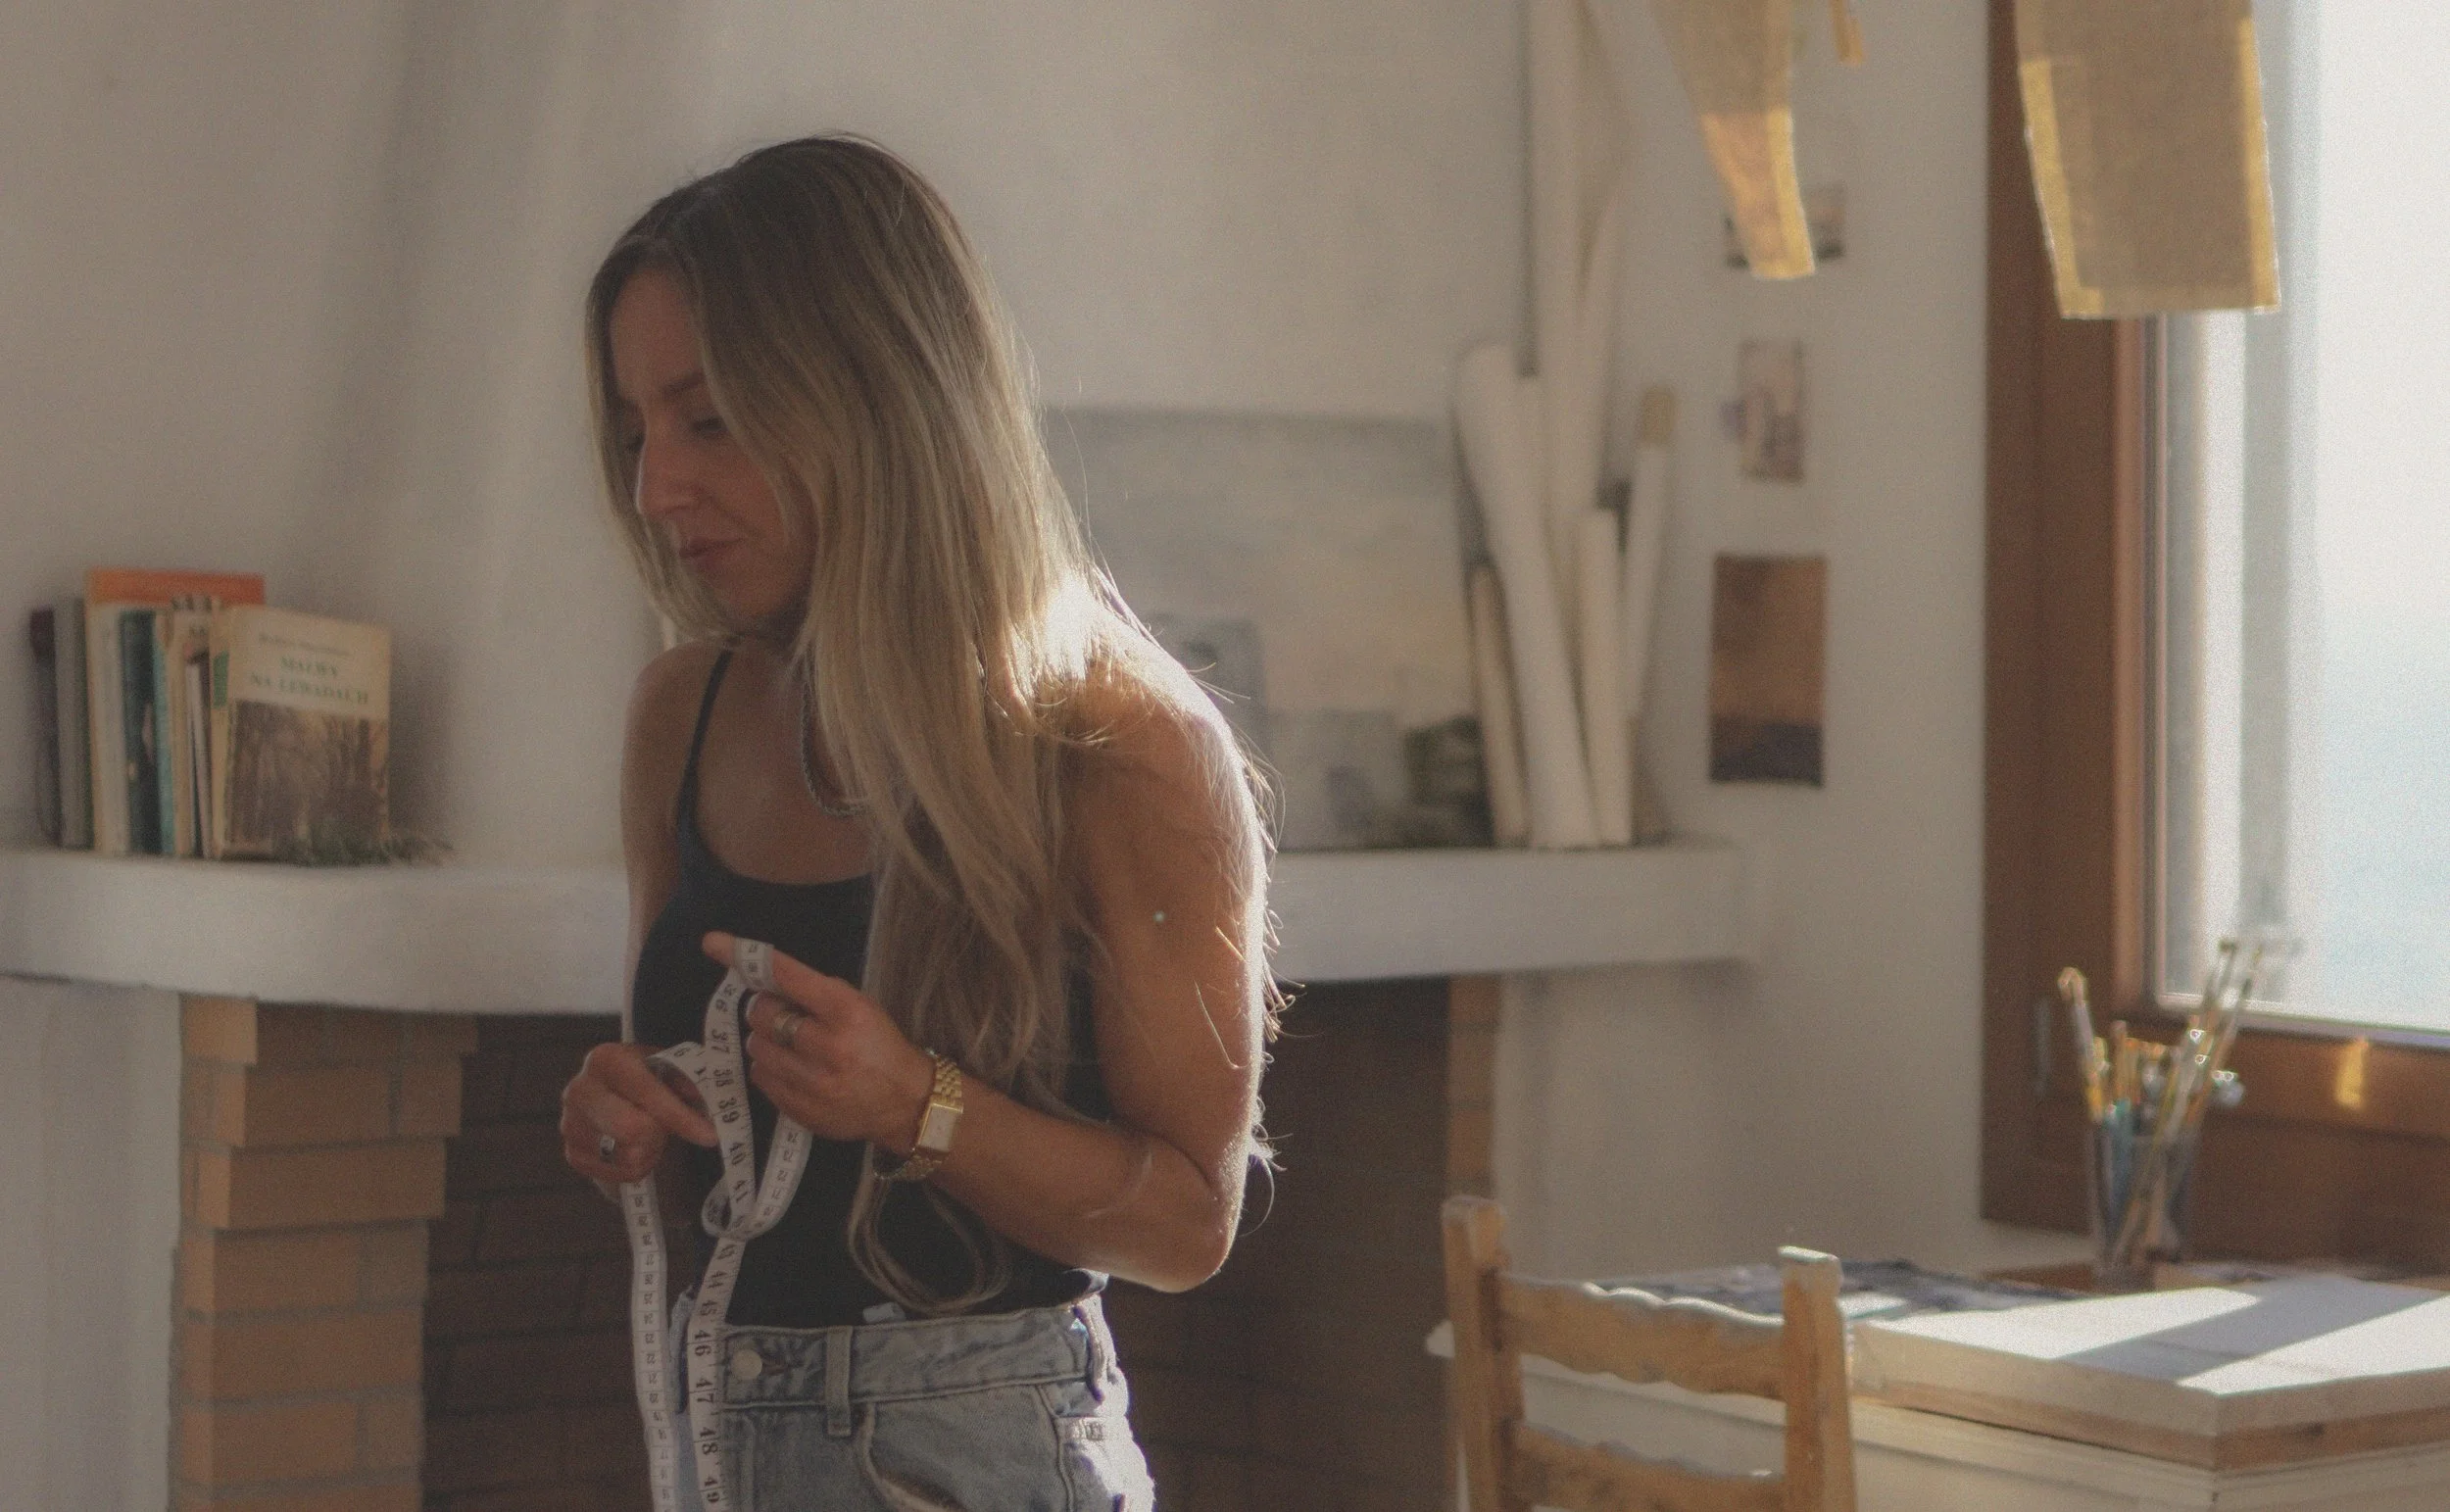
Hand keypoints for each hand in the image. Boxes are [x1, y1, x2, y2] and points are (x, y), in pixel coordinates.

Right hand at [560, 1040, 718, 1184]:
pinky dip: (634, 1168)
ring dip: (650, 1152)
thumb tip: (703, 1103)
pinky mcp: (572, 1153)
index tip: (710, 1136)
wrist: (615, 1093)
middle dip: (659, 1134)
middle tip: (666, 1129)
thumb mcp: (668, 1068)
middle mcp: (580, 1090)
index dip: (682, 1117)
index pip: (648, 1094)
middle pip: (632, 1130)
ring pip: (628, 1157)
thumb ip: (688, 1081)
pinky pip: (616, 1176)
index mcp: (606, 1059)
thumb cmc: (648, 1079)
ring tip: (648, 1135)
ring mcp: (570, 1124)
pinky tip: (633, 1147)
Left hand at [706, 930, 935, 1149]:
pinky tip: (795, 1070)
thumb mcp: (861, 1006)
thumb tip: (767, 983)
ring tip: (792, 1047)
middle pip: (762, 1015)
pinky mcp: (801, 1110)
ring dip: (767, 1042)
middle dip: (766, 1011)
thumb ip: (817, 994)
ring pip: (756, 1049)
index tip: (714, 942)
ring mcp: (813, 1083)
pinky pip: (761, 1079)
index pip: (788, 976)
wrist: (906, 1101)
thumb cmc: (881, 1045)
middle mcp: (829, 1046)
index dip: (747, 958)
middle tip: (784, 1016)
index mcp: (847, 1011)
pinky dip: (770, 1069)